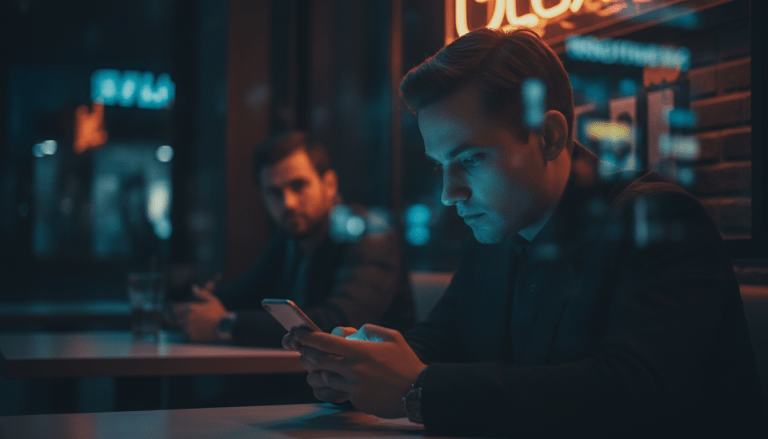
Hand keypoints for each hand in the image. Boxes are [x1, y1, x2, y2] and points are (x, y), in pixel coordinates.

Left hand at [171, 281, 227, 341]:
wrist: (225, 328)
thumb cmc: (219, 313)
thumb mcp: (212, 300)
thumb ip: (201, 293)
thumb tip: (193, 287)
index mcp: (191, 308)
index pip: (175, 309)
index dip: (174, 309)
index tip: (175, 310)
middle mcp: (188, 318)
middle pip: (177, 319)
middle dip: (180, 319)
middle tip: (188, 320)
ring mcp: (189, 328)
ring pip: (181, 327)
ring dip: (184, 326)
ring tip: (194, 326)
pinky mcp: (192, 336)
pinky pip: (186, 335)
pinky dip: (189, 333)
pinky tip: (197, 331)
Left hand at [294, 324, 425, 418]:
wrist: (418, 391)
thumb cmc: (405, 362)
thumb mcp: (391, 337)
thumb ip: (368, 330)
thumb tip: (350, 333)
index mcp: (360, 351)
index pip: (325, 343)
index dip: (308, 337)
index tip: (299, 333)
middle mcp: (353, 369)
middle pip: (318, 361)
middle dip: (307, 354)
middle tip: (304, 350)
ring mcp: (353, 387)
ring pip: (323, 379)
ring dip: (317, 372)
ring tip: (318, 368)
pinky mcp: (356, 401)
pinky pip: (338, 392)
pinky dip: (335, 386)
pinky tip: (340, 381)